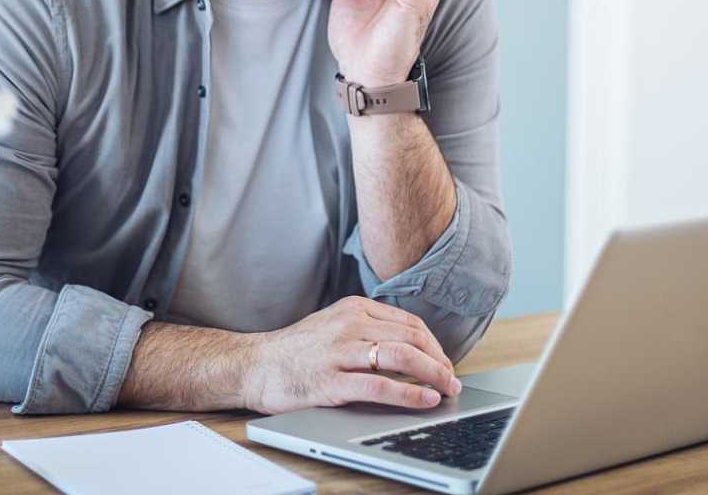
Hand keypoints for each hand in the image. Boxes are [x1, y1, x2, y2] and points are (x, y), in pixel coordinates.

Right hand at [242, 296, 462, 414]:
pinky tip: (425, 400)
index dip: (434, 344)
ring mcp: (340, 351)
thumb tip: (409, 348)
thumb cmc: (296, 350)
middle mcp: (350, 324)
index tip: (444, 362)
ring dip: (433, 374)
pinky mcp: (331, 380)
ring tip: (447, 389)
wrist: (255, 365)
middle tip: (453, 379)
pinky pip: (380, 386)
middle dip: (439, 360)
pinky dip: (409, 393)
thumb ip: (366, 329)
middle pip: (411, 338)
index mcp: (353, 308)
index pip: (408, 322)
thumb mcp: (333, 324)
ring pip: (401, 357)